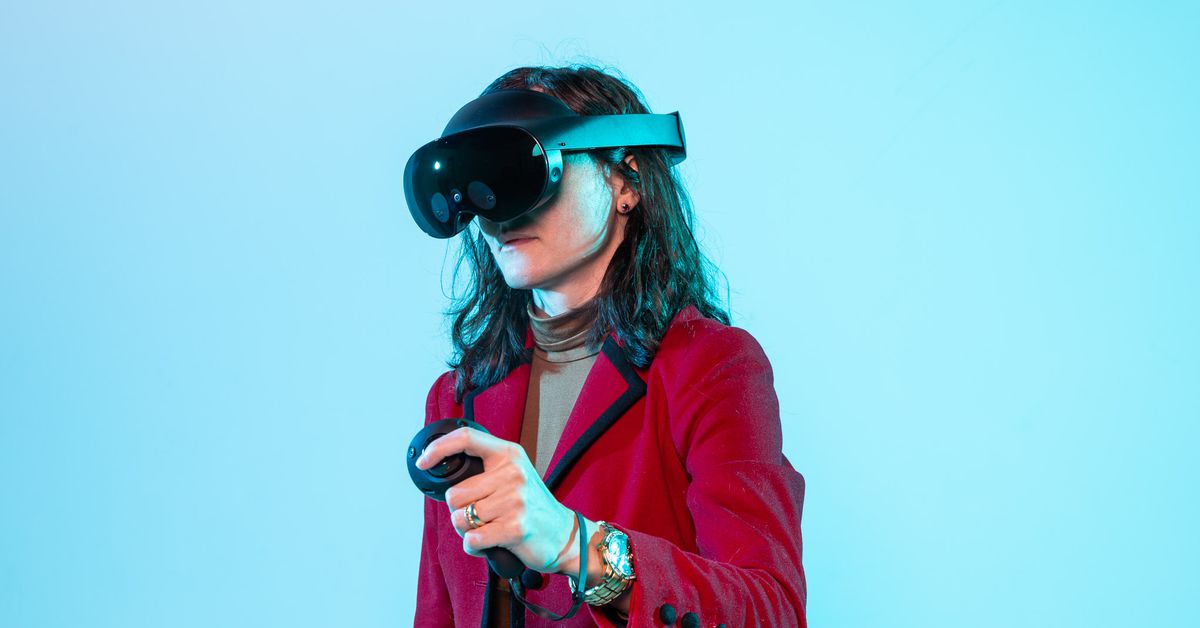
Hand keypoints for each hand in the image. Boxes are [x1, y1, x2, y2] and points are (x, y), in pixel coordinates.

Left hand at [414, 426, 576, 572]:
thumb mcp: (513, 474)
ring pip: (460, 518)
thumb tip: (441, 468)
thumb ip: (484, 469)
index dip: (438, 448)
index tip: (423, 460)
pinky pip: (472, 539)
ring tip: (489, 526)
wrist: (563, 533)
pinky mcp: (515, 528)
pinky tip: (490, 542)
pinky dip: (475, 546)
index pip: (466, 439)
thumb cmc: (531, 505)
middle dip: (460, 510)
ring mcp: (515, 501)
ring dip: (467, 529)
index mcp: (509, 454)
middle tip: (481, 514)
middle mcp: (513, 473)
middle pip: (454, 493)